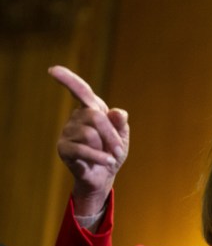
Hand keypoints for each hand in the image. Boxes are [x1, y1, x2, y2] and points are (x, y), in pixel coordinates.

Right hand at [49, 65, 129, 215]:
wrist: (104, 175)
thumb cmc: (112, 152)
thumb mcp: (122, 137)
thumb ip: (120, 124)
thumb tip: (117, 112)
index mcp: (92, 109)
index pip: (81, 91)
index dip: (69, 80)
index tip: (53, 70)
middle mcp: (77, 117)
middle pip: (95, 117)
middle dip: (111, 134)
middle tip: (119, 150)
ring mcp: (67, 132)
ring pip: (90, 134)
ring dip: (106, 148)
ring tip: (109, 156)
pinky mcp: (63, 148)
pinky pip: (82, 149)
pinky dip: (99, 157)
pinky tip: (107, 162)